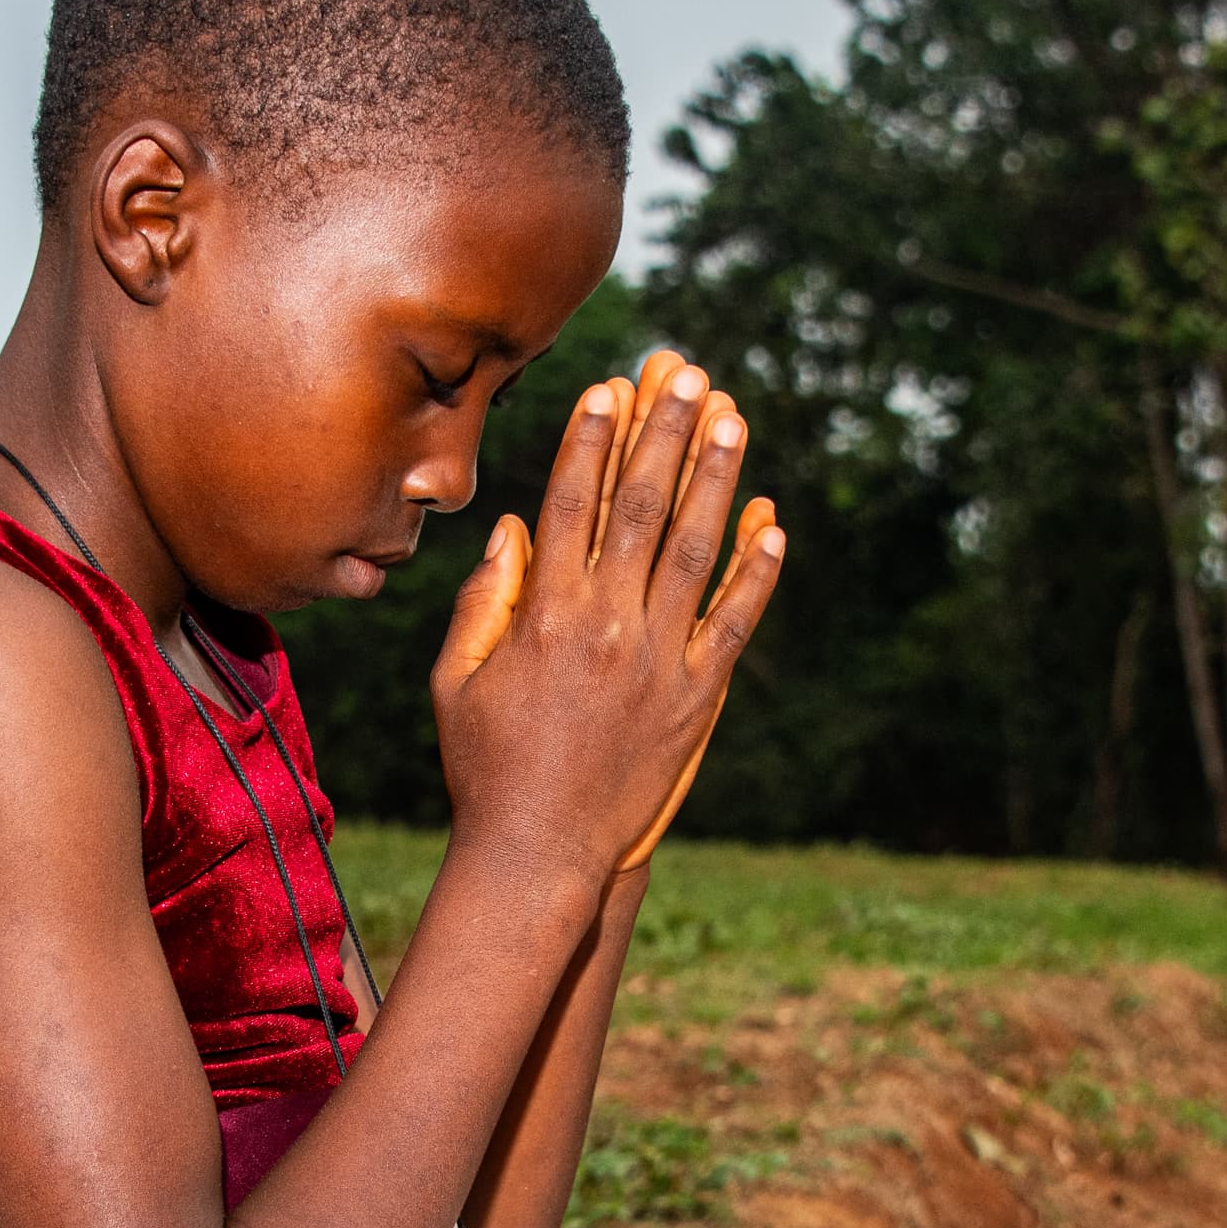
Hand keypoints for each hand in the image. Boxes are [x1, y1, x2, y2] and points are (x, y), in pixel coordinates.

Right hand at [430, 355, 783, 885]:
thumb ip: (483, 600)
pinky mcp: (696, 699)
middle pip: (641, 508)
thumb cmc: (485, 766)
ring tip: (731, 419)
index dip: (590, 441)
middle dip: (663, 434)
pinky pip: (732, 624)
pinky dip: (754, 574)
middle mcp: (606, 627)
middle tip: (686, 375)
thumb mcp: (457, 680)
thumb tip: (510, 527)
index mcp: (544, 617)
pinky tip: (770, 525)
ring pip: (695, 551)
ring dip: (716, 480)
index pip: (570, 505)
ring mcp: (657, 661)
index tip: (608, 387)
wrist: (539, 853)